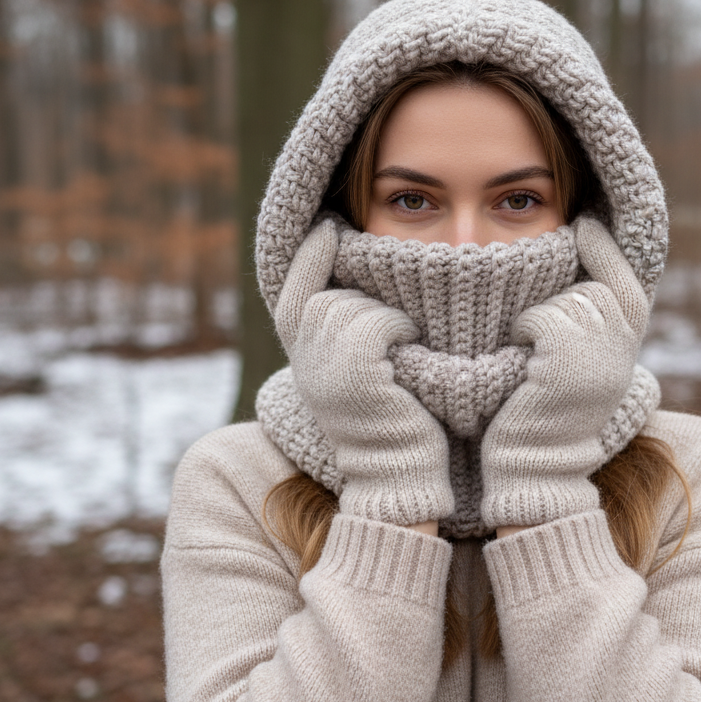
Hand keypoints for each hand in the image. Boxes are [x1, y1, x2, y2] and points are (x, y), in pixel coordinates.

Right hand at [275, 221, 453, 525]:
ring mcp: (323, 367)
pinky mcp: (354, 372)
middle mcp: (303, 362)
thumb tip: (353, 288)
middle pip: (327, 296)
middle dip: (364, 299)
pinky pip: (376, 321)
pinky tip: (408, 347)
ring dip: (384, 317)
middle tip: (393, 328)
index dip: (307, 259)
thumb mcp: (360, 372)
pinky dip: (398, 328)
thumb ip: (345, 334)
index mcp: (302, 360)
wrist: (399, 475)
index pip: (292, 295)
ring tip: (402, 343)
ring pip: (353, 305)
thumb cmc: (396, 421)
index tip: (327, 226)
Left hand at [480, 217, 648, 528]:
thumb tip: (582, 275)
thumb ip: (588, 326)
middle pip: (595, 288)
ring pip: (569, 299)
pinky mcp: (568, 362)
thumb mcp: (577, 365)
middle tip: (544, 327)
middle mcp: (622, 352)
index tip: (586, 223)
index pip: (627, 286)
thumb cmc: (540, 414)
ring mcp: (598, 356)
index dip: (607, 252)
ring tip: (534, 351)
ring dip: (542, 316)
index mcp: (626, 351)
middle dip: (564, 295)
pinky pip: (543, 316)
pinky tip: (523, 356)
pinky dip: (525, 330)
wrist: (532, 468)